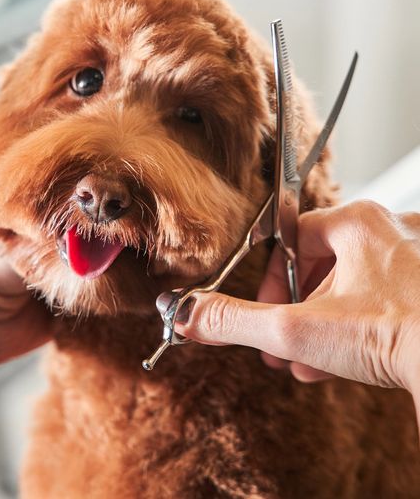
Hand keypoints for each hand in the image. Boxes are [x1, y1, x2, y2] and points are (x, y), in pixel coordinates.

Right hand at [174, 201, 419, 393]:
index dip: (272, 280)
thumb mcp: (294, 328)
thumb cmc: (392, 333)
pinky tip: (347, 362)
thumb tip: (190, 314)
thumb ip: (235, 320)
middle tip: (287, 342)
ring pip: (357, 287)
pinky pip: (388, 301)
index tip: (269, 311)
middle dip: (300, 311)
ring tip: (313, 361)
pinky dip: (363, 328)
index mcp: (358, 222)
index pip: (293, 239)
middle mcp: (394, 231)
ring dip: (328, 324)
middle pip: (324, 266)